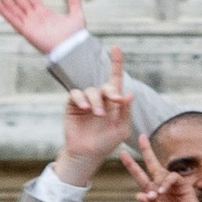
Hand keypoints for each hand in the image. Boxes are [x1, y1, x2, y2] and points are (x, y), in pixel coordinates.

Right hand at [0, 0, 85, 61]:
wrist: (72, 48)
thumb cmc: (74, 36)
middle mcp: (34, 17)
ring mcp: (29, 24)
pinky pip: (13, 20)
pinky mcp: (27, 32)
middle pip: (19, 0)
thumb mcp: (76, 16)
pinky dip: (5, 13)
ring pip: (13, 8)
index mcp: (44, 13)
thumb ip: (74, 4)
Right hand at [55, 51, 131, 181]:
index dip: (116, 62)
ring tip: (97, 114)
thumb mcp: (122, 129)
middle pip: (105, 86)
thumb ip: (126, 112)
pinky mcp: (73, 105)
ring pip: (91, 91)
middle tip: (114, 101)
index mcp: (113, 102)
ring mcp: (86, 101)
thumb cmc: (107, 142)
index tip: (116, 48)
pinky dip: (81, 99)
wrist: (87, 154)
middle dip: (110, 92)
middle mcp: (100, 98)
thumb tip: (129, 94)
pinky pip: (76, 95)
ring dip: (96, 101)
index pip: (115, 78)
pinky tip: (85, 108)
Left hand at [118, 135, 201, 201]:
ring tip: (156, 196)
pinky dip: (167, 183)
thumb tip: (139, 195)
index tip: (123, 153)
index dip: (132, 165)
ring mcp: (173, 187)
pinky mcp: (185, 187)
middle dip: (147, 151)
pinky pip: (174, 178)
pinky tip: (162, 192)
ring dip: (157, 182)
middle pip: (153, 165)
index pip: (140, 176)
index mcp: (152, 194)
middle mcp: (162, 187)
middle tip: (142, 137)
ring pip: (163, 173)